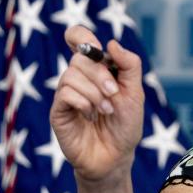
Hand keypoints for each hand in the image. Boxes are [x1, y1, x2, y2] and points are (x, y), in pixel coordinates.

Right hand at [49, 25, 144, 182]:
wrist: (117, 156)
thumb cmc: (125, 125)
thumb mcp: (135, 92)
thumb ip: (129, 65)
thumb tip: (110, 43)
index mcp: (96, 69)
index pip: (78, 39)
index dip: (81, 36)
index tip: (95, 48)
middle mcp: (78, 78)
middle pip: (80, 58)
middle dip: (101, 75)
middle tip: (114, 94)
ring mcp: (66, 94)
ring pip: (71, 75)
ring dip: (94, 92)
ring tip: (106, 110)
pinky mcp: (58, 111)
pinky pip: (64, 93)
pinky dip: (83, 102)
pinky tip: (91, 116)